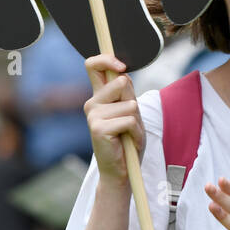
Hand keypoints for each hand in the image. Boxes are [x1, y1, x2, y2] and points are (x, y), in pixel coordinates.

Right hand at [82, 54, 142, 189]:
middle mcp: (92, 103)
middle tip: (130, 122)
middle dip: (134, 101)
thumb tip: (122, 74)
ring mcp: (93, 115)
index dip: (106, 59)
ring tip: (128, 133)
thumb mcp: (131, 112)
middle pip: (122, 82)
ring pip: (130, 104)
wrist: (121, 169)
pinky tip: (126, 141)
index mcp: (99, 97)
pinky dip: (135, 131)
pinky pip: (129, 120)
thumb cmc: (127, 140)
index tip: (121, 66)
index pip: (93, 66)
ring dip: (137, 121)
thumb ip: (126, 93)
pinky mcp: (98, 128)